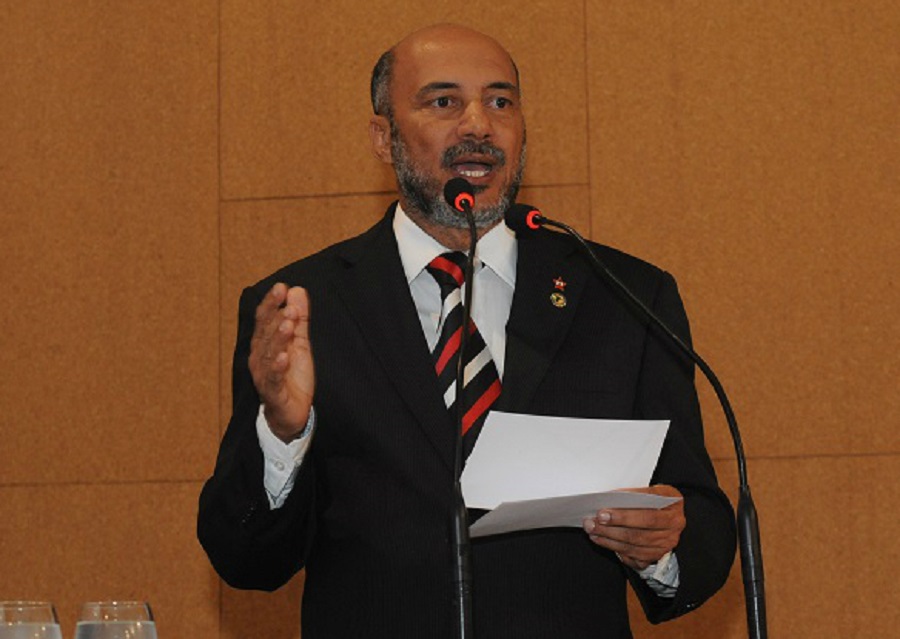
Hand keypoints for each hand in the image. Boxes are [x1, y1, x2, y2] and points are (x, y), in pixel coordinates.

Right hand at [248, 283, 314, 441]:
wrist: (291, 413)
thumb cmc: (292, 377)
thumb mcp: (299, 343)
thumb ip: (299, 319)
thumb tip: (297, 290)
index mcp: (265, 343)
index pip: (265, 319)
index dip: (271, 303)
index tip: (281, 287)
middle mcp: (260, 356)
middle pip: (265, 333)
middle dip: (276, 317)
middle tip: (289, 304)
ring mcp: (264, 375)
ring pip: (269, 353)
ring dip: (278, 337)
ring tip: (288, 323)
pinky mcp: (273, 393)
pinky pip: (273, 379)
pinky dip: (277, 367)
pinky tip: (284, 356)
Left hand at [582, 485, 684, 570]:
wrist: (667, 516)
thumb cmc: (654, 500)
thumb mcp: (650, 491)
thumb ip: (633, 495)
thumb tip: (606, 499)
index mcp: (673, 502)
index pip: (647, 510)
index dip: (623, 513)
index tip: (602, 512)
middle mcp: (674, 524)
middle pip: (641, 528)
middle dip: (614, 526)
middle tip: (594, 522)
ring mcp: (667, 542)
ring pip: (635, 543)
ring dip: (610, 538)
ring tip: (593, 531)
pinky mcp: (658, 555)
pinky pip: (634, 556)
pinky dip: (616, 549)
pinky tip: (602, 541)